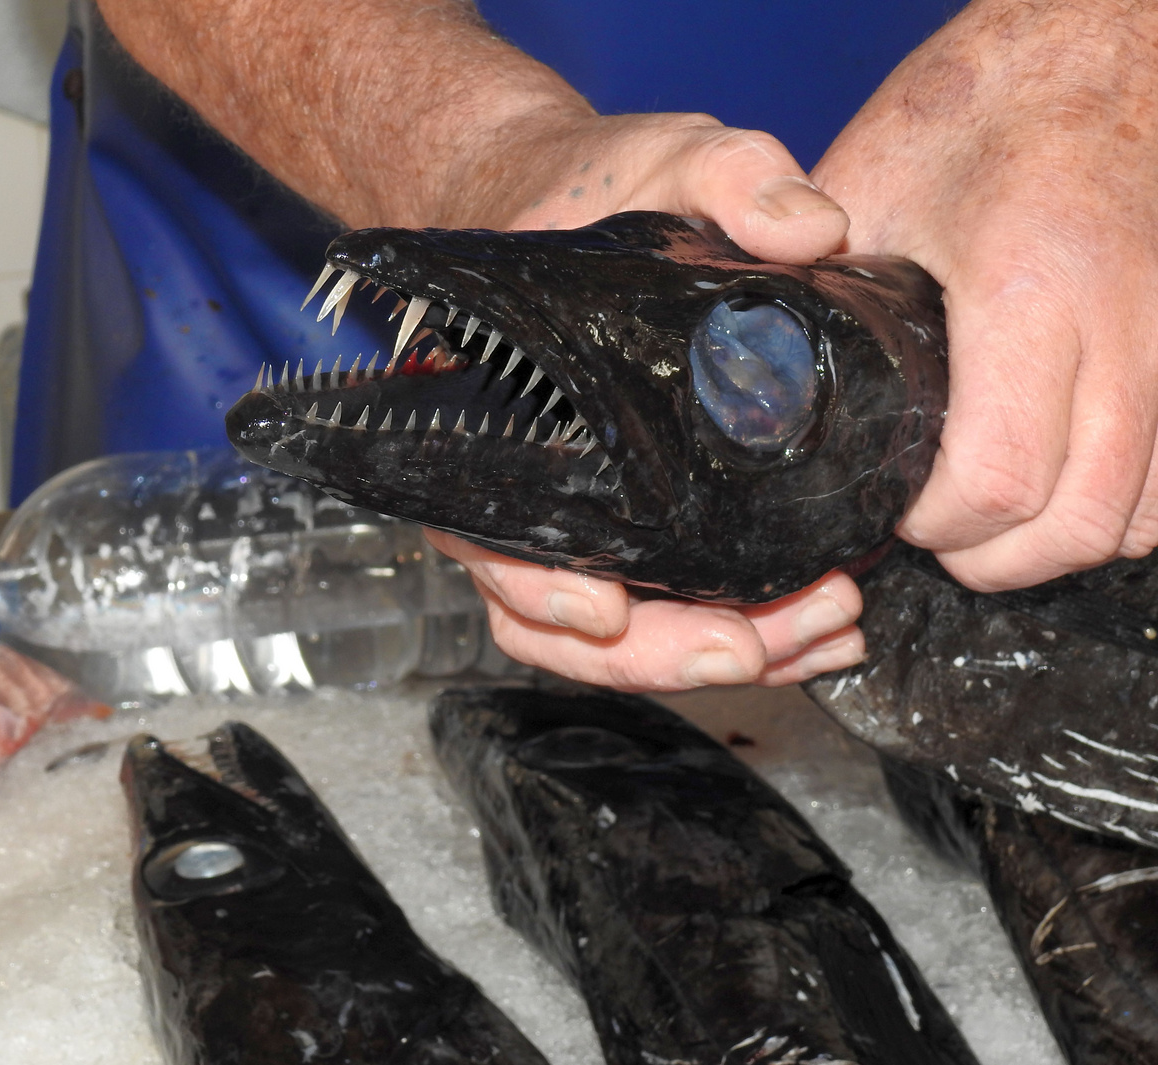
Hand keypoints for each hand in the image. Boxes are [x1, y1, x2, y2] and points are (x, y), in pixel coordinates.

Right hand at [428, 113, 871, 690]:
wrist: (564, 202)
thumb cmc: (591, 189)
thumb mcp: (665, 158)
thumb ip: (731, 176)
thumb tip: (815, 229)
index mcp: (498, 421)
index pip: (493, 540)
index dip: (543, 592)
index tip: (611, 609)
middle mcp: (525, 486)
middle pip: (559, 624)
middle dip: (662, 650)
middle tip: (766, 641)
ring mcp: (575, 513)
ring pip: (611, 641)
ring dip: (708, 656)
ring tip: (820, 633)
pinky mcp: (629, 520)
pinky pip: (662, 609)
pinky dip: (739, 634)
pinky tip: (814, 627)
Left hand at [812, 0, 1157, 589]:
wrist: (1099, 43)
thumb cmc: (980, 105)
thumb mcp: (869, 184)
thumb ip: (821, 285)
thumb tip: (767, 375)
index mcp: (1029, 289)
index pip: (994, 480)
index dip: (935, 524)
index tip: (893, 506)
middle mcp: (1126, 324)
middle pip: (1078, 523)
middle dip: (993, 557)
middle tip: (934, 532)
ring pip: (1141, 517)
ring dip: (1057, 545)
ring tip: (989, 521)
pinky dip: (1120, 512)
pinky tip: (1057, 489)